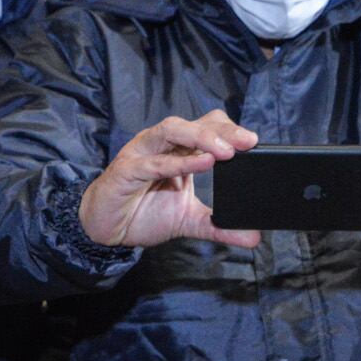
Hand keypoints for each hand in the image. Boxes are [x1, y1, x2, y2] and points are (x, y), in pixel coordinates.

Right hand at [78, 111, 261, 249]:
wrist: (106, 229)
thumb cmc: (144, 214)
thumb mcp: (189, 221)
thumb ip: (220, 227)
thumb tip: (253, 237)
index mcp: (179, 149)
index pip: (207, 127)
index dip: (230, 131)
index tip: (254, 143)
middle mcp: (162, 144)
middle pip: (194, 124)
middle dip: (222, 131)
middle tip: (247, 142)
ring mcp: (143, 153)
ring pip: (172, 131)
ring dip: (201, 138)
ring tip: (225, 152)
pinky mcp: (127, 170)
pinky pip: (154, 162)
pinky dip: (177, 162)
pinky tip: (201, 164)